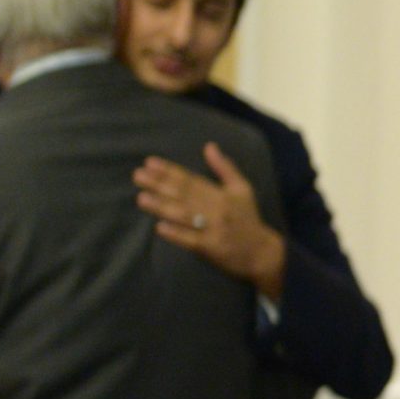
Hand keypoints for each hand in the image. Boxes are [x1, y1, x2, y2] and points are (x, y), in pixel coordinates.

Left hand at [134, 142, 286, 297]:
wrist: (261, 252)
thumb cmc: (247, 218)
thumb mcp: (242, 189)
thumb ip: (225, 167)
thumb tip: (209, 146)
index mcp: (223, 194)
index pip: (192, 180)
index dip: (170, 171)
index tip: (150, 163)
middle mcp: (217, 209)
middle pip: (184, 195)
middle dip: (160, 185)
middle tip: (138, 176)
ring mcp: (213, 229)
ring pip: (184, 215)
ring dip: (162, 207)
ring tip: (142, 198)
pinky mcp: (210, 248)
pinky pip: (191, 240)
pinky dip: (176, 234)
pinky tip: (160, 227)